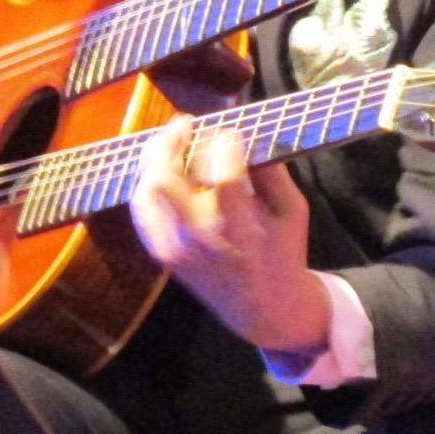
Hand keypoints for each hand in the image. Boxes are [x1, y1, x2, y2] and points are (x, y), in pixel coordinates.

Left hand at [130, 118, 329, 355]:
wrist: (262, 310)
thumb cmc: (283, 253)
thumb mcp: (292, 211)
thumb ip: (272, 171)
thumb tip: (249, 132)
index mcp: (240, 228)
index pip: (221, 174)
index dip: (222, 142)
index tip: (230, 130)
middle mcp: (200, 237)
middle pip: (165, 179)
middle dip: (171, 141)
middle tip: (185, 123)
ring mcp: (176, 247)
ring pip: (147, 191)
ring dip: (155, 158)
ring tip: (171, 142)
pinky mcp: (163, 253)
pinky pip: (142, 211)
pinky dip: (147, 184)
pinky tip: (161, 170)